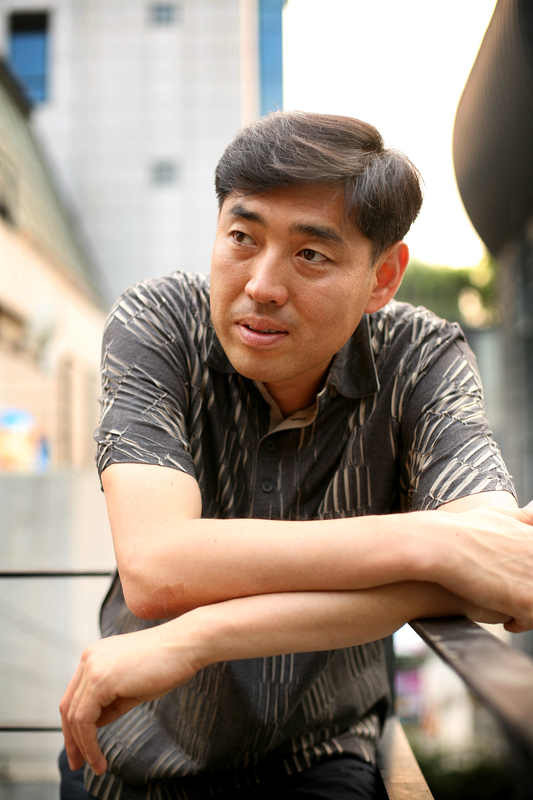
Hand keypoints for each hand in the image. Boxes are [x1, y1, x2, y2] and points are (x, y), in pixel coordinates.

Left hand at [60, 621, 201, 775]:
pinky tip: (99, 758)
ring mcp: (92, 667)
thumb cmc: (167, 663)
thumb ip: (111, 702)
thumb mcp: (133, 687)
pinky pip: (84, 720)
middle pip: (68, 706)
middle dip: (72, 739)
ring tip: (95, 766)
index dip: (75, 725)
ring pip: (74, 716)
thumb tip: (94, 724)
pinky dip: (88, 743)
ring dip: (82, 746)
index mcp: (96, 656)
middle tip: (78, 764)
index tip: (81, 749)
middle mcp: (89, 658)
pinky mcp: (100, 680)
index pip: (75, 695)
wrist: (186, 645)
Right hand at [434, 502, 532, 632]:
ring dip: (525, 608)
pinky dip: (517, 622)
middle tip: (508, 590)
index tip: (515, 575)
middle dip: (527, 588)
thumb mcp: (495, 514)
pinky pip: (530, 620)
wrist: (438, 547)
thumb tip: (532, 515)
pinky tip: (504, 618)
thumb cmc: (460, 531)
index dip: (527, 572)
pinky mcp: (526, 601)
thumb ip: (521, 517)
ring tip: (505, 606)